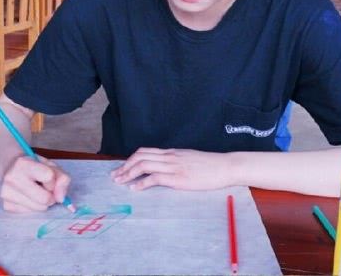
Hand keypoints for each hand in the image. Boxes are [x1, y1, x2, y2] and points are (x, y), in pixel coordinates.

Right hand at [0, 155, 70, 212]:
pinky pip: (30, 212)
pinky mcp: (5, 205)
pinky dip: (33, 206)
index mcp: (23, 164)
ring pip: (38, 207)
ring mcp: (6, 193)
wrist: (10, 166)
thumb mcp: (51, 165)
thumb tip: (60, 199)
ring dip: (42, 202)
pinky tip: (28, 196)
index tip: (48, 177)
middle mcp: (11, 178)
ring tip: (35, 190)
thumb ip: (62, 179)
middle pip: (44, 198)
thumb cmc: (34, 165)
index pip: (49, 177)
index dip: (53, 179)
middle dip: (50, 195)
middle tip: (45, 188)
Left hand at [110, 148, 233, 190]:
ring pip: (143, 165)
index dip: (130, 159)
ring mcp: (173, 166)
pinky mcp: (178, 178)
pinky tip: (135, 189)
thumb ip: (176, 161)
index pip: (145, 151)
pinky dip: (142, 183)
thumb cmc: (210, 165)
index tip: (122, 168)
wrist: (225, 167)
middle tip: (115, 176)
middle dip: (124, 166)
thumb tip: (165, 168)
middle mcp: (170, 156)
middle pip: (140, 156)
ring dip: (128, 173)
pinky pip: (154, 178)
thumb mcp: (189, 159)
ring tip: (120, 182)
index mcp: (172, 152)